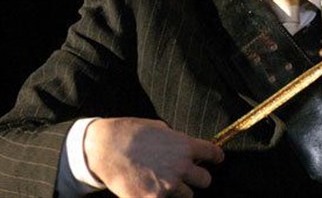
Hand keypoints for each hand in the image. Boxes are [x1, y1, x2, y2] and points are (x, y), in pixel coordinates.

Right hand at [84, 117, 224, 197]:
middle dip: (197, 178)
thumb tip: (184, 147)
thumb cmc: (130, 133)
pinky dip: (159, 197)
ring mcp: (168, 186)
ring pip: (186, 195)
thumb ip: (176, 141)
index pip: (213, 154)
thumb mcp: (160, 129)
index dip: (215, 157)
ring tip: (162, 182)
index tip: (216, 159)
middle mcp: (181, 167)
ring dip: (178, 191)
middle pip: (205, 180)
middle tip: (186, 176)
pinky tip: (150, 191)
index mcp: (185, 146)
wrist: (105, 148)